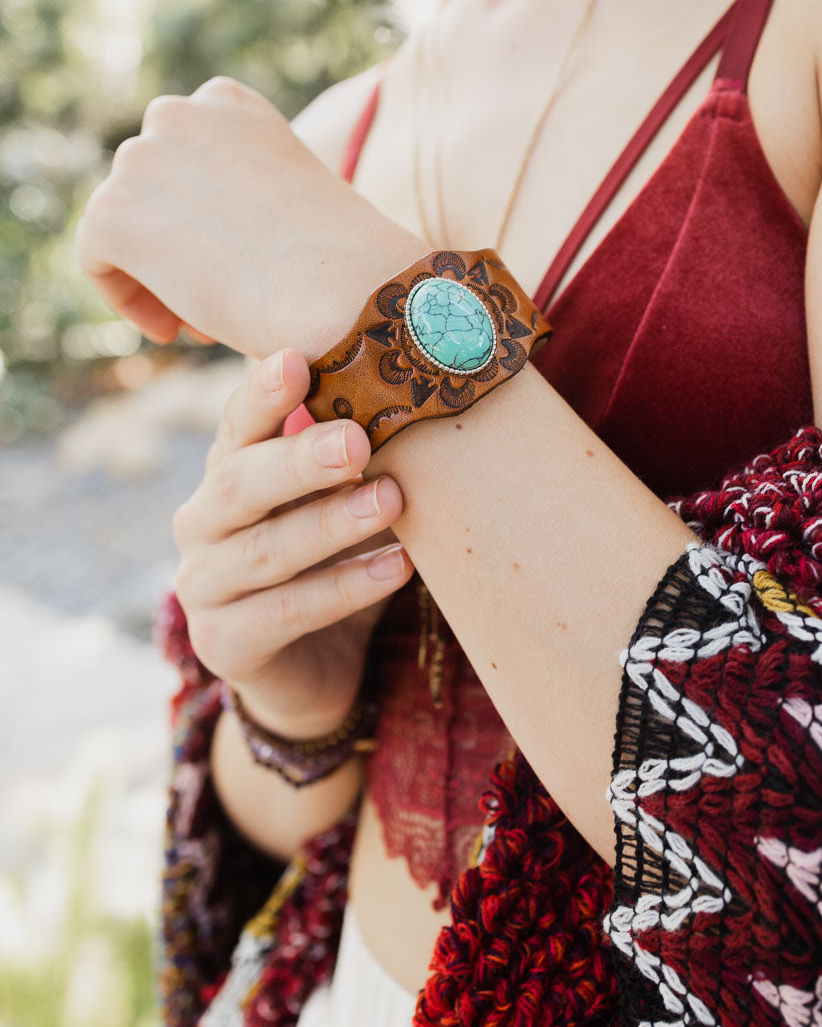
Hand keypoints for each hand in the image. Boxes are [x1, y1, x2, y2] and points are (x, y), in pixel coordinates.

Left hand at [73, 76, 424, 358]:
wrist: (341, 288)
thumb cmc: (341, 260)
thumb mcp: (292, 197)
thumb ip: (242, 191)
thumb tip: (205, 226)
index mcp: (228, 103)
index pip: (185, 154)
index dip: (201, 214)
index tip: (232, 261)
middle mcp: (178, 115)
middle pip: (150, 188)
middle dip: (177, 242)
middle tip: (215, 298)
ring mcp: (140, 159)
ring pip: (124, 225)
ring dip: (158, 273)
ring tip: (204, 319)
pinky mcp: (112, 213)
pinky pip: (98, 260)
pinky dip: (130, 298)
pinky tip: (176, 329)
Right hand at [171, 347, 413, 738]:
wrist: (315, 667)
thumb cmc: (333, 557)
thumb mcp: (339, 499)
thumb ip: (354, 451)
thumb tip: (412, 381)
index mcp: (228, 471)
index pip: (239, 425)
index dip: (263, 393)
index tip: (297, 359)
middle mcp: (203, 522)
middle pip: (240, 484)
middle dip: (298, 460)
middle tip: (357, 439)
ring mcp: (205, 586)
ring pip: (267, 551)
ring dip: (332, 524)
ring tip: (391, 499)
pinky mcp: (225, 644)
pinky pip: (288, 613)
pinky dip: (345, 589)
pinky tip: (397, 568)